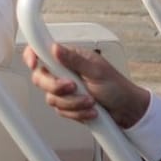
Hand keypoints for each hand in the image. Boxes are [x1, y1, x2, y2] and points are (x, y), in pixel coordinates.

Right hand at [23, 42, 150, 128]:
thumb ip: (74, 60)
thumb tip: (55, 48)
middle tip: (72, 87)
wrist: (128, 111)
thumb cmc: (118, 88)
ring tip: (91, 101)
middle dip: (57, 86)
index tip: (34, 63)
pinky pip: (61, 111)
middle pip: (41, 78)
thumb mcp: (97, 71)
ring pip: (51, 97)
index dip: (33, 55)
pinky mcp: (68, 105)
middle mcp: (64, 72)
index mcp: (70, 58)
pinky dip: (77, 112)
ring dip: (73, 102)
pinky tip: (90, 110)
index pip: (43, 51)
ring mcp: (65, 90)